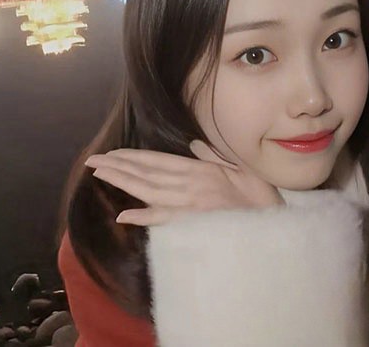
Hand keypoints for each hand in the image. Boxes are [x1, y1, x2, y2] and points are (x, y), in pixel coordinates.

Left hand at [85, 140, 284, 225]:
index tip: (112, 154)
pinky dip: (144, 217)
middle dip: (118, 166)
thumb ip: (214, 156)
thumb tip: (193, 144)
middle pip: (147, 173)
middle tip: (93, 161)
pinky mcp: (196, 223)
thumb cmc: (260, 199)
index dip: (133, 157)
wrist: (276, 224)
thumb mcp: (240, 169)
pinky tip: (123, 216)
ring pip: (149, 191)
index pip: (158, 161)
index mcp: (200, 169)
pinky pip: (165, 220)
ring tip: (100, 175)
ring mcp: (191, 204)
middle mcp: (191, 183)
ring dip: (123, 182)